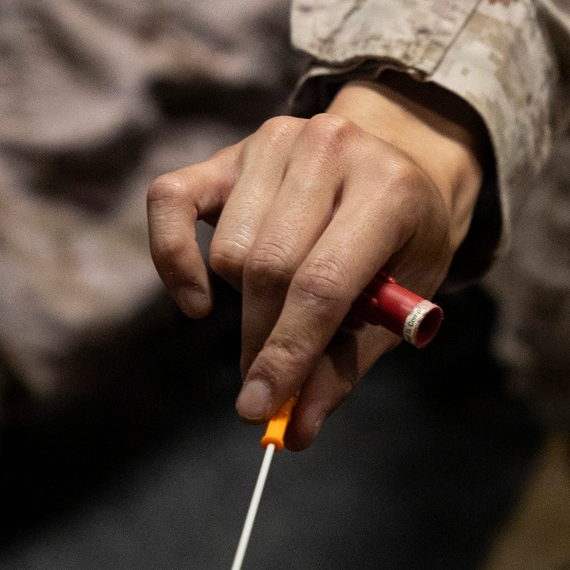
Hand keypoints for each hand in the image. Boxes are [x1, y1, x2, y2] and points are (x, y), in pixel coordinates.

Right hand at [147, 79, 484, 447]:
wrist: (399, 162)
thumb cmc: (400, 244)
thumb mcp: (397, 306)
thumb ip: (344, 366)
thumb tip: (296, 429)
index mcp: (389, 190)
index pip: (322, 283)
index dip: (287, 352)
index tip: (262, 408)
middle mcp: (330, 149)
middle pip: (268, 268)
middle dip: (262, 341)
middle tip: (264, 386)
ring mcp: (275, 141)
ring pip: (228, 250)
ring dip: (244, 299)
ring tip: (283, 300)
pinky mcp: (229, 150)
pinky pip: (169, 202)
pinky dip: (173, 258)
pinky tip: (198, 298)